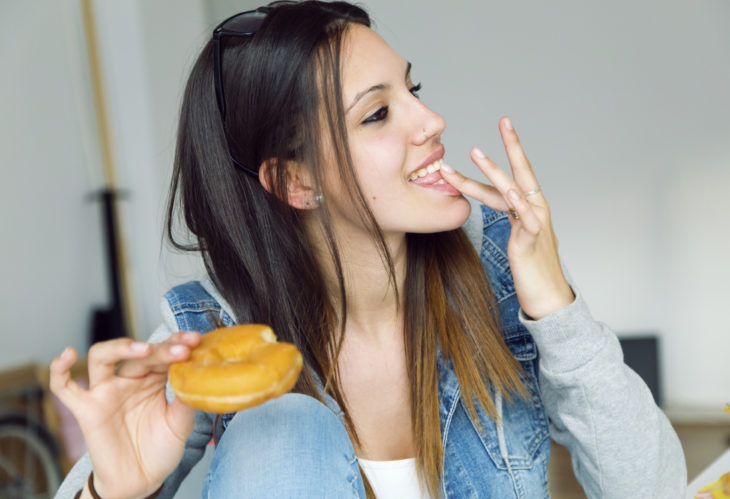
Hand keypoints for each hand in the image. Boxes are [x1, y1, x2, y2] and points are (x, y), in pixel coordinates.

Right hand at [49, 331, 200, 497]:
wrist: (140, 480)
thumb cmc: (159, 449)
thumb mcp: (179, 423)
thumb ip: (186, 400)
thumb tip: (197, 376)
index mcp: (153, 378)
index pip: (163, 352)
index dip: (178, 343)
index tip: (196, 340)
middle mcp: (129, 379)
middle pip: (139, 354)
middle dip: (162, 348)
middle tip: (182, 349)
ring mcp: (106, 391)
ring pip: (102, 357)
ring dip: (121, 347)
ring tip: (143, 348)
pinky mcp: (86, 409)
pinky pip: (64, 388)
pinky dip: (59, 371)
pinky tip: (67, 355)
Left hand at [440, 116, 573, 319]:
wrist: (549, 299)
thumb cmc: (532, 270)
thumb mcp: (520, 237)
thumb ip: (512, 218)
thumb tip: (501, 203)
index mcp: (530, 208)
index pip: (516, 175)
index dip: (506, 153)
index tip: (502, 127)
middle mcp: (536, 210)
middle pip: (523, 172)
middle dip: (512, 145)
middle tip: (504, 120)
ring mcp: (536, 224)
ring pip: (515, 190)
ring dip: (494, 170)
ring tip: (475, 153)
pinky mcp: (531, 241)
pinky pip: (525, 218)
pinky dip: (517, 203)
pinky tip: (507, 191)